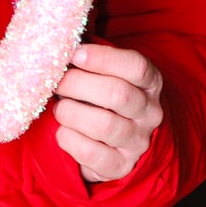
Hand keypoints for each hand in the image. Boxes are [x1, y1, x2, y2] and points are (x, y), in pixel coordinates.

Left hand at [52, 44, 162, 183]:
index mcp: (150, 82)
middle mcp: (150, 112)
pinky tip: (63, 130)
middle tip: (55, 81)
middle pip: (117, 93)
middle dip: (77, 83)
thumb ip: (88, 55)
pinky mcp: (120, 166)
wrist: (118, 140)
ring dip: (70, 112)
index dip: (102, 58)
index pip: (136, 66)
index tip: (74, 53)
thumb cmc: (102, 92)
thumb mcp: (105, 70)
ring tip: (59, 107)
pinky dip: (69, 138)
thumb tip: (56, 40)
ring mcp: (137, 142)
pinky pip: (92, 153)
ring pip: (103, 125)